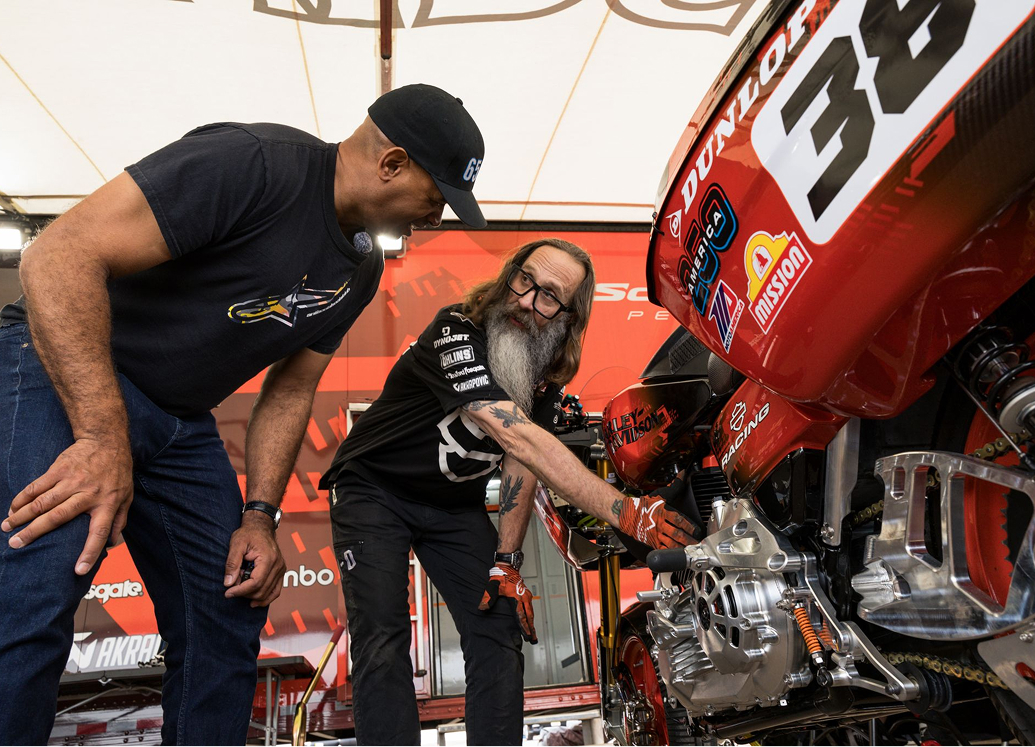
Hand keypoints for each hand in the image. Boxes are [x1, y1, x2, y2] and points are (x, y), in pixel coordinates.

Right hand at [2, 437, 133, 574]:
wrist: (106, 441)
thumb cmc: (117, 472)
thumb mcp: (127, 496)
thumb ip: (121, 519)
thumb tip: (114, 544)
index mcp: (108, 504)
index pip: (99, 533)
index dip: (89, 552)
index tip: (79, 570)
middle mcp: (88, 494)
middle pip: (58, 517)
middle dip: (34, 533)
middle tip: (16, 545)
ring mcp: (72, 481)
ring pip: (42, 502)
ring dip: (21, 516)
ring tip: (7, 529)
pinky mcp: (59, 469)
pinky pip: (37, 486)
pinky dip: (22, 498)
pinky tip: (12, 509)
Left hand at [223, 511, 286, 607]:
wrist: (261, 527)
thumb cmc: (248, 534)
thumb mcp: (236, 544)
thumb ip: (232, 564)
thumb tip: (228, 583)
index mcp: (268, 558)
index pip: (255, 582)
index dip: (240, 591)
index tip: (227, 593)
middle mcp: (278, 565)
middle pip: (261, 590)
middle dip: (244, 593)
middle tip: (232, 587)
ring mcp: (281, 569)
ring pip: (268, 593)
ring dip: (252, 596)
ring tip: (240, 589)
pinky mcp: (281, 572)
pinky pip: (276, 591)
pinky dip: (266, 598)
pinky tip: (254, 602)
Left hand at [479, 562, 536, 643]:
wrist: (508, 567)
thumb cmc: (500, 577)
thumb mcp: (492, 587)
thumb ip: (488, 598)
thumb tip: (482, 608)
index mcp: (515, 598)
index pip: (520, 616)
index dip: (524, 627)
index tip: (527, 635)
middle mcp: (523, 598)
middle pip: (529, 617)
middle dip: (531, 629)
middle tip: (533, 639)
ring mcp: (526, 596)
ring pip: (531, 613)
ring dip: (532, 624)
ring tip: (533, 634)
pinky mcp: (527, 595)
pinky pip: (530, 608)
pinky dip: (531, 617)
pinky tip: (531, 622)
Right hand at [616, 477, 700, 549]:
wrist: (626, 514)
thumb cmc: (644, 505)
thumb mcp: (660, 494)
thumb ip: (674, 486)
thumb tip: (682, 474)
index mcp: (663, 512)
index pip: (678, 519)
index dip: (689, 526)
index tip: (698, 530)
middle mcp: (660, 524)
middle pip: (676, 534)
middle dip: (688, 539)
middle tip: (697, 543)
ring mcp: (655, 534)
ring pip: (671, 543)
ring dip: (682, 547)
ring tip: (691, 550)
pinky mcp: (652, 542)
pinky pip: (663, 549)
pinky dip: (671, 553)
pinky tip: (678, 554)